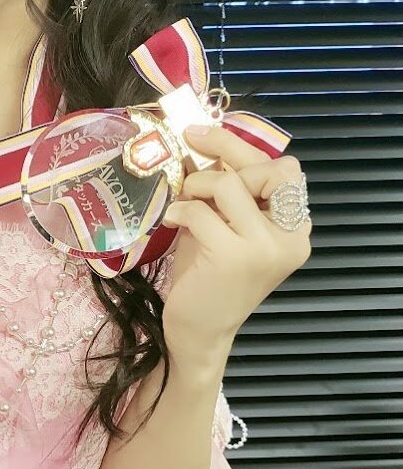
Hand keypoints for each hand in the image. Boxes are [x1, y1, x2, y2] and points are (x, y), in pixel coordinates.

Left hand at [158, 124, 311, 365]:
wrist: (198, 332)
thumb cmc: (207, 277)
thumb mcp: (224, 225)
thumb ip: (227, 189)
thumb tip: (200, 139)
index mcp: (294, 228)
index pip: (282, 169)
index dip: (241, 148)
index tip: (203, 137)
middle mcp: (290, 237)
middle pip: (269, 168)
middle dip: (224, 156)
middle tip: (189, 159)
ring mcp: (265, 248)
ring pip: (231, 185)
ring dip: (197, 186)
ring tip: (183, 202)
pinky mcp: (235, 257)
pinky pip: (203, 211)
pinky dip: (181, 210)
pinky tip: (173, 222)